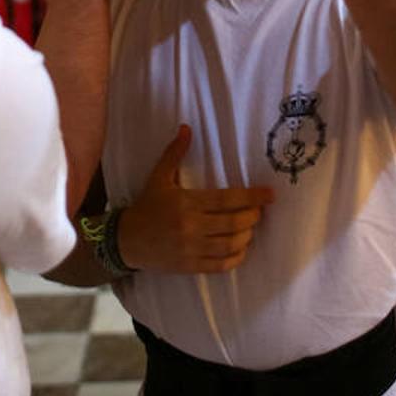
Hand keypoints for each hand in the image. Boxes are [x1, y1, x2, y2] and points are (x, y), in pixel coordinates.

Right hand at [119, 126, 275, 273]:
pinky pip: (221, 265)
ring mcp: (191, 249)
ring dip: (247, 236)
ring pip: (230, 244)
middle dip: (253, 216)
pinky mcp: (190, 266)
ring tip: (250, 228)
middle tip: (259, 210)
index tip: (269, 194)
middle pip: (234, 222)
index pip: (227, 199)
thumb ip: (174, 153)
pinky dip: (236, 257)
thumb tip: (186, 128)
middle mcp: (191, 226)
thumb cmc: (147, 207)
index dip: (252, 197)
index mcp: (186, 202)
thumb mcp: (158, 177)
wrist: (125, 241)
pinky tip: (241, 248)